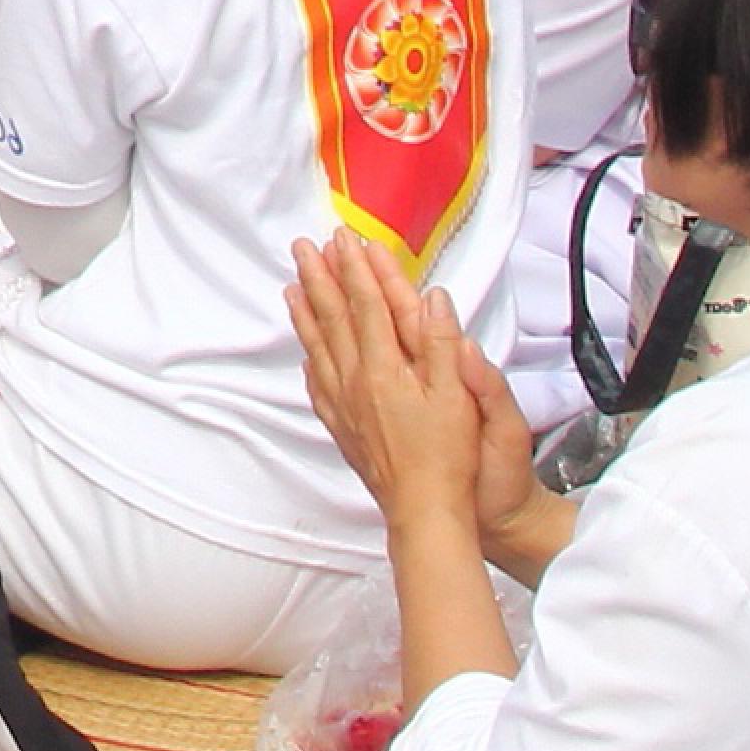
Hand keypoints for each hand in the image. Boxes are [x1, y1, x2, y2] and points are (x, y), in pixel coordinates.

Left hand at [288, 229, 531, 546]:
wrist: (425, 512)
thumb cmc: (448, 458)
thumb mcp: (457, 397)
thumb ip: (442, 344)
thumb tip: (433, 297)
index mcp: (385, 369)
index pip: (367, 305)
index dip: (357, 268)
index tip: (345, 237)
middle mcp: (357, 382)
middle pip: (334, 319)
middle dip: (320, 278)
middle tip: (304, 247)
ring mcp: (346, 407)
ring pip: (318, 348)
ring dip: (306, 313)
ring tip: (291, 287)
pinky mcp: (344, 430)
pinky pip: (318, 385)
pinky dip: (310, 359)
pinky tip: (306, 354)